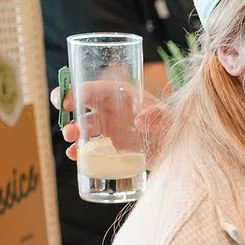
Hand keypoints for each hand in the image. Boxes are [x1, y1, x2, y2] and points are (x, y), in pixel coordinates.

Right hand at [50, 83, 166, 161]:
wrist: (177, 149)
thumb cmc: (172, 126)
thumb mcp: (169, 119)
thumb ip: (158, 115)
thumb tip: (140, 120)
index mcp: (121, 94)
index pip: (94, 88)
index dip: (77, 92)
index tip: (67, 103)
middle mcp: (110, 110)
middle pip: (81, 107)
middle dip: (69, 115)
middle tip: (69, 129)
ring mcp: (107, 129)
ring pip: (83, 128)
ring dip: (73, 135)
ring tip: (72, 144)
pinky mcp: (108, 147)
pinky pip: (89, 148)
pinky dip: (80, 152)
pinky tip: (76, 156)